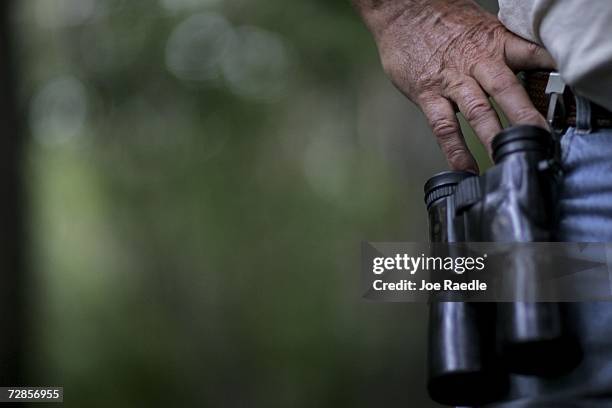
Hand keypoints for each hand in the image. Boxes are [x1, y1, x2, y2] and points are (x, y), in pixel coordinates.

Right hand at [355, 0, 554, 171]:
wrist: (402, 11)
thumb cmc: (441, 19)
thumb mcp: (480, 26)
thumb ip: (500, 48)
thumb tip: (524, 65)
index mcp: (494, 43)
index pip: (531, 54)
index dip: (551, 70)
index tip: (569, 90)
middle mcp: (476, 62)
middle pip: (507, 89)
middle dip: (525, 116)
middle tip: (540, 138)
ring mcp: (451, 81)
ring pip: (477, 110)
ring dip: (494, 136)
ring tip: (507, 158)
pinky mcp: (428, 94)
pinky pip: (443, 126)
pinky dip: (455, 149)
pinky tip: (464, 167)